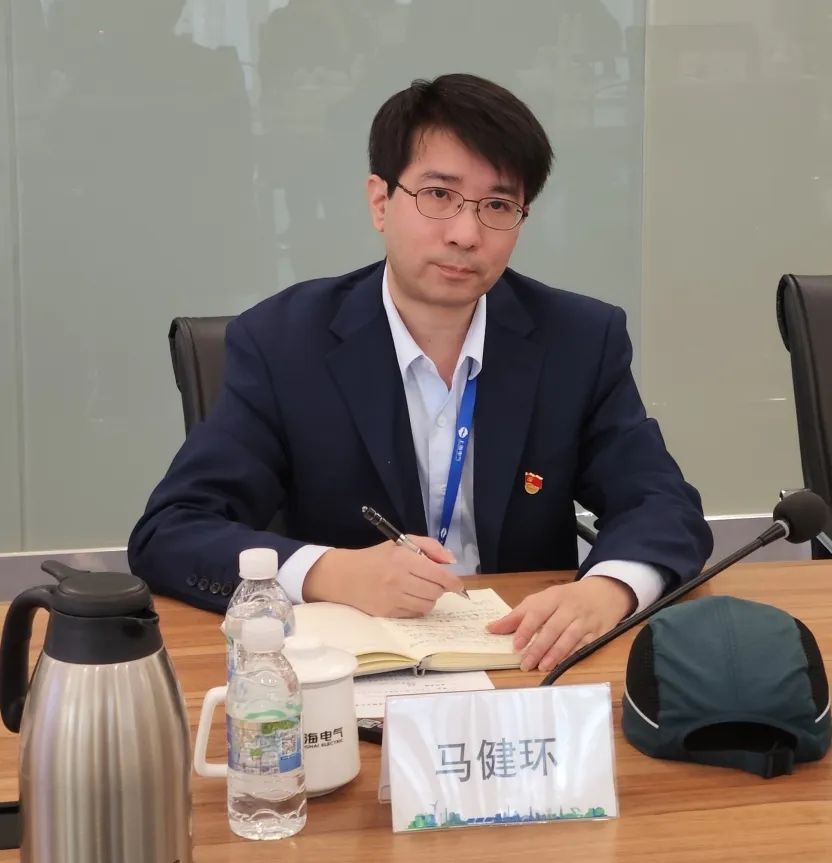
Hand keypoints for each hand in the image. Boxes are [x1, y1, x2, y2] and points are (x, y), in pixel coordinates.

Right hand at [303, 536, 466, 616]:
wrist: (344, 576)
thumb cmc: (376, 558)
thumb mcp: (401, 543)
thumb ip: (429, 547)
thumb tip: (451, 561)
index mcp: (402, 558)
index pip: (438, 574)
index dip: (453, 581)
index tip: (457, 584)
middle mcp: (398, 579)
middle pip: (435, 591)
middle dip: (440, 588)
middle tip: (433, 583)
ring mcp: (392, 598)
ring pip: (427, 605)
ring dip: (430, 598)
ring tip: (420, 590)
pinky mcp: (387, 612)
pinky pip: (415, 614)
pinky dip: (418, 607)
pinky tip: (410, 598)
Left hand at [487, 576, 635, 672]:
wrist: (604, 593)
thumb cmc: (566, 598)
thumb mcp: (543, 600)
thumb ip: (518, 615)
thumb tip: (492, 628)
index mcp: (554, 597)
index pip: (538, 612)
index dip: (526, 628)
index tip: (516, 645)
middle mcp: (570, 608)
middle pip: (553, 628)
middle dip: (538, 647)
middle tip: (525, 664)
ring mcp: (585, 620)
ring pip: (569, 638)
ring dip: (555, 654)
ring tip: (541, 666)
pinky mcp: (598, 632)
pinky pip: (584, 645)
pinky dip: (572, 655)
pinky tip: (562, 664)